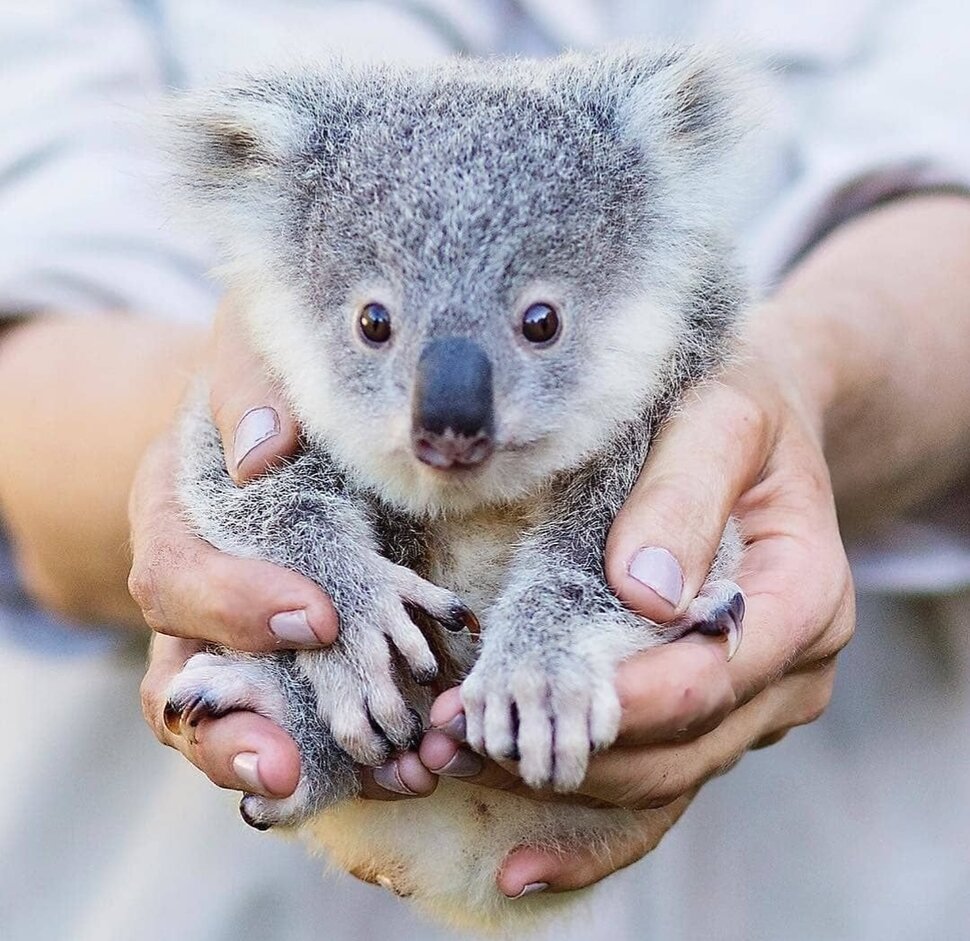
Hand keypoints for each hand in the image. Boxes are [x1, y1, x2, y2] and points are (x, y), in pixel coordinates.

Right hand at [133, 301, 437, 799]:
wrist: (314, 404)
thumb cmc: (279, 370)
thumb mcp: (258, 349)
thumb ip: (252, 384)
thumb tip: (259, 451)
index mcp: (179, 519)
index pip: (176, 576)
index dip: (233, 606)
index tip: (317, 616)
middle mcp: (210, 591)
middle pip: (187, 685)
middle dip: (232, 733)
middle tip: (282, 767)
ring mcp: (260, 631)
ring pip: (257, 717)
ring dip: (316, 760)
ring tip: (392, 777)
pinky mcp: (319, 651)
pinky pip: (328, 713)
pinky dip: (372, 744)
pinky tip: (426, 757)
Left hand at [419, 319, 854, 897]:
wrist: (758, 435)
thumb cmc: (739, 410)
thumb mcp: (721, 417)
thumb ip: (687, 491)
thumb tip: (642, 589)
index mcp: (804, 598)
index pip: (711, 673)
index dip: (622, 698)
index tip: (531, 699)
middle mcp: (786, 669)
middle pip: (680, 746)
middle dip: (569, 748)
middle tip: (462, 736)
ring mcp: (747, 701)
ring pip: (661, 779)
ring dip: (560, 781)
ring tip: (459, 762)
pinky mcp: (706, 713)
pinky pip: (658, 790)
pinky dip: (594, 832)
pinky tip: (523, 862)